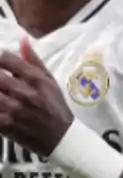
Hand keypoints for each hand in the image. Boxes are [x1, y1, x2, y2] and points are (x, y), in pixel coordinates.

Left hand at [0, 39, 73, 156]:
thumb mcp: (50, 81)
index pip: (7, 59)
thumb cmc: (55, 107)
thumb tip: (22, 39)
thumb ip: (34, 61)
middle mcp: (25, 93)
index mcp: (37, 80)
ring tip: (0, 89)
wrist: (61, 138)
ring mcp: (14, 110)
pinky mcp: (5, 124)